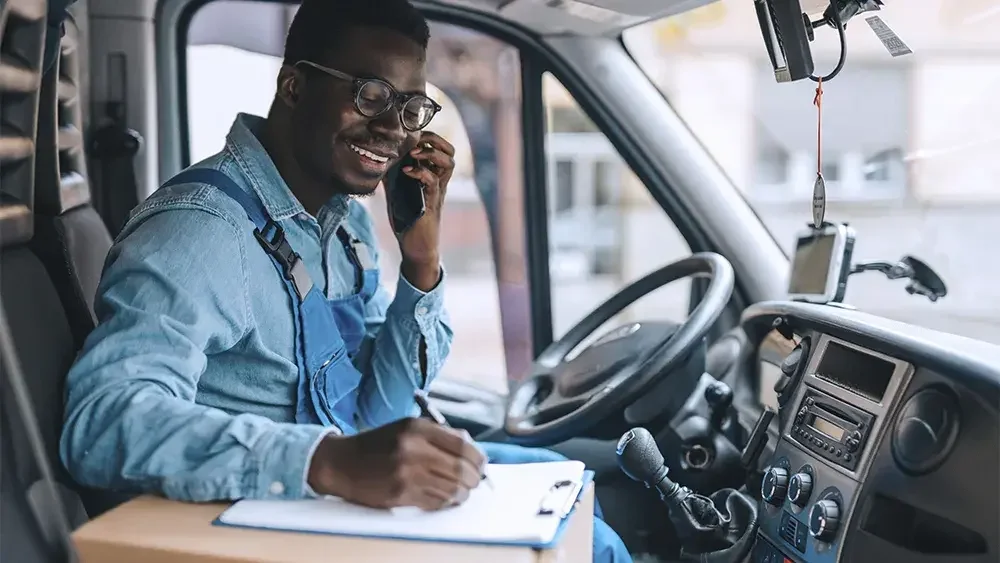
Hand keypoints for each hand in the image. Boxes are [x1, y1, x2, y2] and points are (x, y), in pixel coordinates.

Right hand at [307, 418, 484, 510]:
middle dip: (474, 478)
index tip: (481, 463)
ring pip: (451, 488)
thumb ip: (438, 434)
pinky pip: (435, 501)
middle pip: (460, 468)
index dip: (477, 457)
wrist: (342, 463)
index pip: (462, 444)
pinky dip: (446, 501)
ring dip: (462, 493)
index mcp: (417, 428)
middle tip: (476, 481)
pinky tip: (446, 497)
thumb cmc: (378, 445)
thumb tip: (471, 447)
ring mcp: (406, 472)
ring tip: (462, 491)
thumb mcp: (407, 428)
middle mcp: (413, 448)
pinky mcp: (400, 493)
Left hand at [397, 131, 453, 290]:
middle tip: (415, 139)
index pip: (440, 148)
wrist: (415, 247)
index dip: (429, 136)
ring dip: (431, 152)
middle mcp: (439, 181)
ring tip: (414, 152)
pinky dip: (420, 172)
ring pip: (448, 163)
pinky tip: (407, 171)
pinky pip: (433, 182)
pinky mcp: (432, 203)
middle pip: (449, 151)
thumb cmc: (407, 220)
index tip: (410, 134)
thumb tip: (375, 160)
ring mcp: (437, 192)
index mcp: (432, 176)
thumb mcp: (396, 192)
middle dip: (433, 139)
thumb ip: (391, 176)